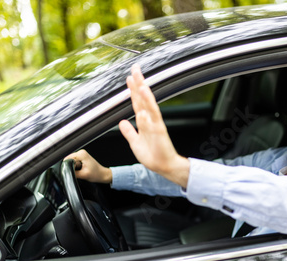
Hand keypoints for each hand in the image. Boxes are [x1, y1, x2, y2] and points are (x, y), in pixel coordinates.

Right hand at [64, 149, 111, 183]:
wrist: (102, 174)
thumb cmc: (96, 174)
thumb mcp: (83, 175)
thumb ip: (73, 173)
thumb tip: (66, 172)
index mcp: (82, 154)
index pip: (67, 159)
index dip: (68, 166)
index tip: (73, 171)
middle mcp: (81, 152)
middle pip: (69, 160)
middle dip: (72, 167)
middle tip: (79, 171)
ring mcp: (82, 154)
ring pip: (71, 162)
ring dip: (74, 167)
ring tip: (81, 170)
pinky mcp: (82, 158)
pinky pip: (74, 162)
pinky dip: (76, 167)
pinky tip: (82, 169)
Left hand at [120, 64, 188, 186]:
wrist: (163, 166)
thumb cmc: (153, 156)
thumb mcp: (135, 143)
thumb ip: (129, 132)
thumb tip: (122, 122)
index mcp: (144, 122)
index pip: (137, 102)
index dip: (132, 90)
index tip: (129, 77)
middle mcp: (149, 120)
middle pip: (142, 98)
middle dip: (138, 84)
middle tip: (135, 69)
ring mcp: (155, 123)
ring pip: (148, 104)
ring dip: (143, 91)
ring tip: (139, 78)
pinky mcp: (159, 129)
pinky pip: (153, 116)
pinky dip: (148, 107)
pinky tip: (144, 96)